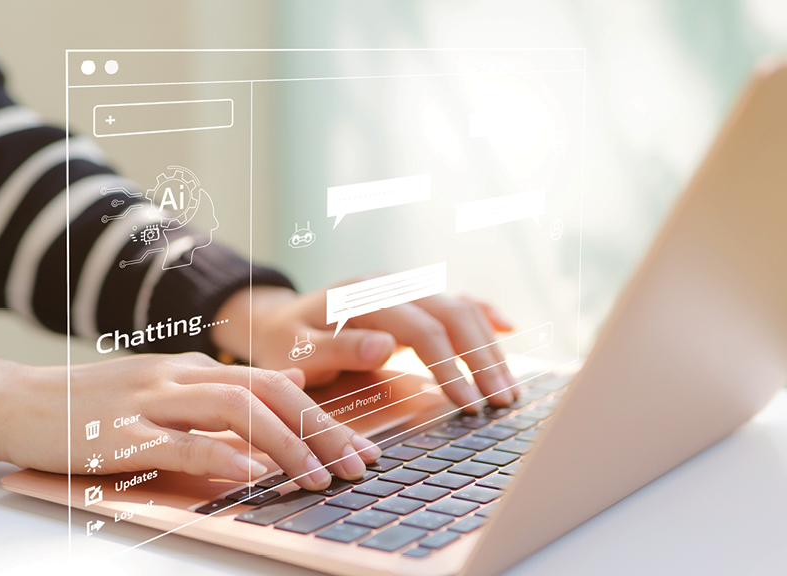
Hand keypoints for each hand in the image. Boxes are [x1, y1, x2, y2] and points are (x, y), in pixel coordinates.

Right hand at [0, 349, 380, 489]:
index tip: (359, 448)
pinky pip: (176, 442)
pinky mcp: (117, 432)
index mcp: (191, 367)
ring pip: (231, 411)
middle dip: (319, 429)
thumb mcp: (167, 386)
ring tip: (316, 476)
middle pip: (265, 392)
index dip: (322, 415)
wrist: (19, 401)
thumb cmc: (94, 405)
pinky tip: (247, 474)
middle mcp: (177, 375)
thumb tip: (292, 380)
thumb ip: (225, 387)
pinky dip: (216, 456)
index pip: (272, 383)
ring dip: (282, 445)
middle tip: (356, 465)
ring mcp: (147, 400)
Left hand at [213, 286, 517, 408]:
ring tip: (507, 389)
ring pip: (461, 308)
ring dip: (489, 347)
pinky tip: (509, 328)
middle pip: (452, 314)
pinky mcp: (412, 299)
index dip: (450, 366)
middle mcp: (390, 285)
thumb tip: (383, 347)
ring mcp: (404, 288)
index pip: (422, 329)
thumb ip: (337, 349)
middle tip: (501, 402)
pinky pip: (455, 301)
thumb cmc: (285, 342)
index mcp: (363, 296)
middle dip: (482, 359)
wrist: (278, 320)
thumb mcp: (296, 350)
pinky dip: (484, 314)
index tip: (468, 404)